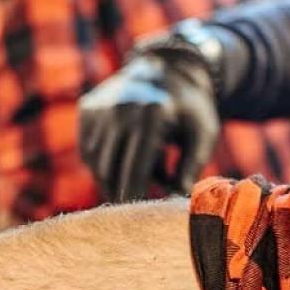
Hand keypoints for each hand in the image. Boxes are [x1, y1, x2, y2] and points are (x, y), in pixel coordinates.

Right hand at [78, 37, 220, 202]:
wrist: (169, 69)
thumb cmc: (190, 111)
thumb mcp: (202, 136)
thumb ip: (190, 169)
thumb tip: (175, 203)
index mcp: (151, 114)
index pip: (133, 169)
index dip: (133, 197)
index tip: (135, 220)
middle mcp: (121, 108)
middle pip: (110, 170)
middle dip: (120, 192)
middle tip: (132, 208)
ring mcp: (101, 106)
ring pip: (96, 163)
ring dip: (113, 177)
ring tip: (140, 172)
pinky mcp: (88, 108)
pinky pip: (88, 151)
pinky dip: (102, 162)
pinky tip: (122, 157)